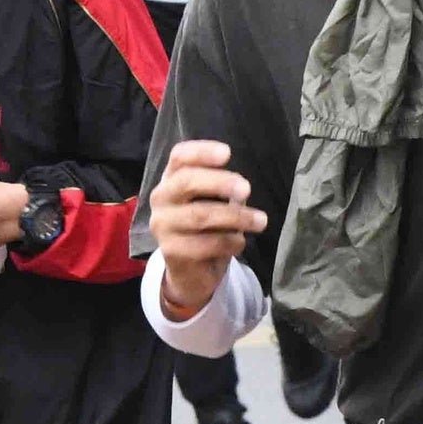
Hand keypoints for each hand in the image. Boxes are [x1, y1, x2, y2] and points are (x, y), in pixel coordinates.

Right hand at [148, 139, 265, 321]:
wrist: (191, 271)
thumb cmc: (206, 228)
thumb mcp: (212, 202)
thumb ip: (221, 189)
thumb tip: (241, 187)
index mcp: (171, 179)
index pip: (179, 157)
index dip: (201, 152)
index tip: (227, 153)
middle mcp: (161, 198)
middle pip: (186, 182)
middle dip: (220, 182)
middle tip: (248, 189)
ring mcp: (162, 225)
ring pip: (201, 215)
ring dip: (236, 217)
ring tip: (261, 221)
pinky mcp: (170, 251)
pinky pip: (206, 243)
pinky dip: (230, 242)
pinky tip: (240, 243)